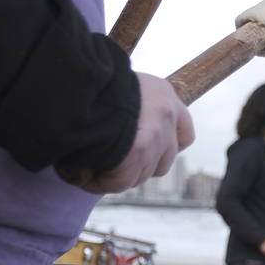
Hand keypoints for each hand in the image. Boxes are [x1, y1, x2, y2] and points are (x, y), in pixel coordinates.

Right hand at [85, 74, 193, 193]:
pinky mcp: (139, 153)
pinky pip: (121, 182)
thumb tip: (121, 131)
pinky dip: (102, 183)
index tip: (148, 151)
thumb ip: (129, 106)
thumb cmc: (90, 81)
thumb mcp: (118, 84)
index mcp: (163, 93)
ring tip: (95, 167)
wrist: (79, 81)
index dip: (167, 148)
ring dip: (120, 175)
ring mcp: (156, 135)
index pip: (184, 133)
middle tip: (115, 162)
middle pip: (165, 160)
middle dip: (141, 166)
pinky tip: (86, 178)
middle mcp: (166, 114)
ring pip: (143, 174)